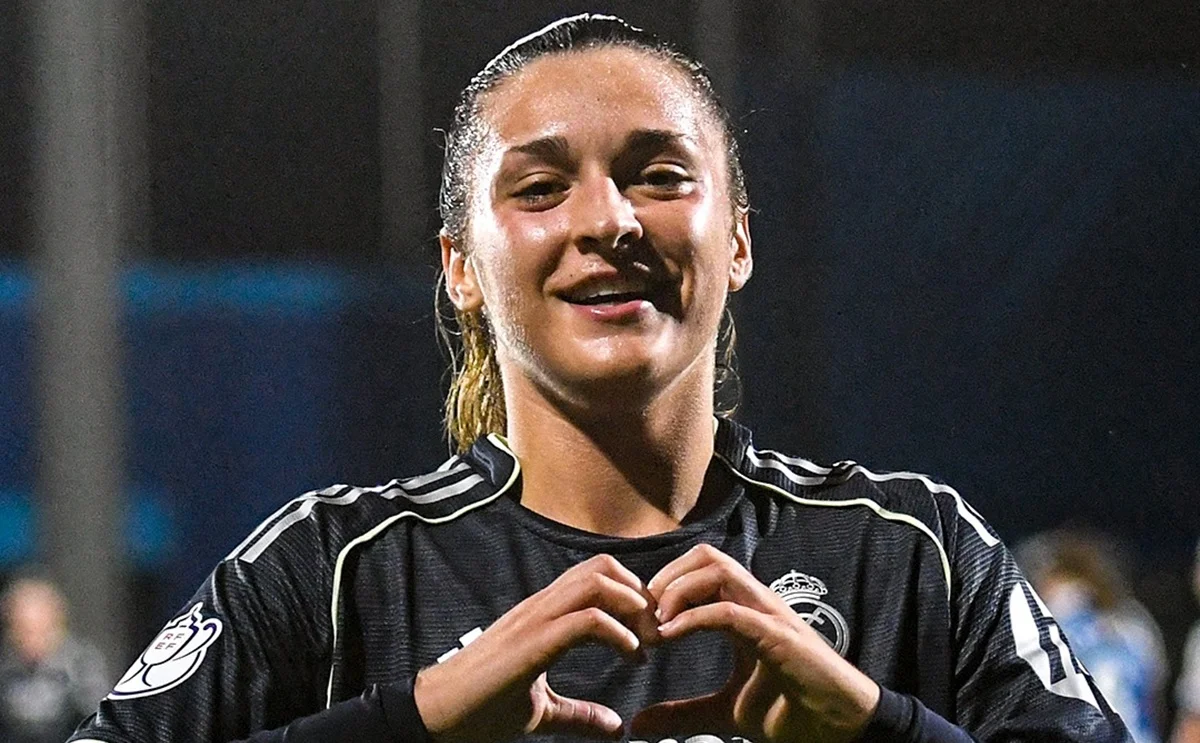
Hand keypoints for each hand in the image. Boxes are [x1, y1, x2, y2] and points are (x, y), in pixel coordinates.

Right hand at [414, 554, 657, 742]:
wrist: (436, 715)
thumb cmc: (480, 709)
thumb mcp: (542, 711)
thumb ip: (579, 714)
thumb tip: (616, 727)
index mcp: (544, 615)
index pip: (596, 576)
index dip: (632, 597)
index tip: (649, 635)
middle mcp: (541, 607)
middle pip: (602, 567)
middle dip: (639, 594)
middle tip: (655, 634)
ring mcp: (534, 620)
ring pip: (596, 582)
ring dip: (632, 607)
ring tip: (645, 642)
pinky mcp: (531, 643)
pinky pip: (586, 620)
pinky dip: (619, 634)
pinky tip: (631, 656)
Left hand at [635, 544, 879, 742]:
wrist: (840, 729)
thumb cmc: (791, 711)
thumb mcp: (725, 712)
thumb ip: (683, 713)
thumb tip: (639, 724)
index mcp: (743, 611)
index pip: (699, 570)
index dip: (663, 586)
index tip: (639, 621)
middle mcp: (756, 603)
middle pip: (706, 556)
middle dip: (666, 577)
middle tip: (642, 615)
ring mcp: (769, 615)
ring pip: (718, 570)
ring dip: (678, 591)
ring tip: (656, 624)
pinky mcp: (779, 636)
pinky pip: (730, 612)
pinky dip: (695, 618)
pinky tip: (670, 637)